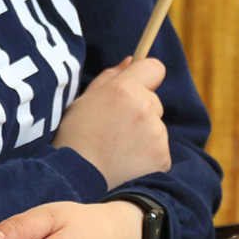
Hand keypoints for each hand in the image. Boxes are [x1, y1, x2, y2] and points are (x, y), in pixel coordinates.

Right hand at [51, 57, 170, 189]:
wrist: (76, 178)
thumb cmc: (76, 137)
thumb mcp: (85, 100)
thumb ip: (110, 77)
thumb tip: (131, 59)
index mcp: (124, 88)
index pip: (155, 68)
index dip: (146, 77)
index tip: (138, 87)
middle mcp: (145, 107)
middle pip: (153, 100)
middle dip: (140, 110)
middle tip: (115, 128)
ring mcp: (156, 133)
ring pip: (156, 126)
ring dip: (144, 134)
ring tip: (118, 148)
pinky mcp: (162, 157)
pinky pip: (159, 149)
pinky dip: (148, 156)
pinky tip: (127, 163)